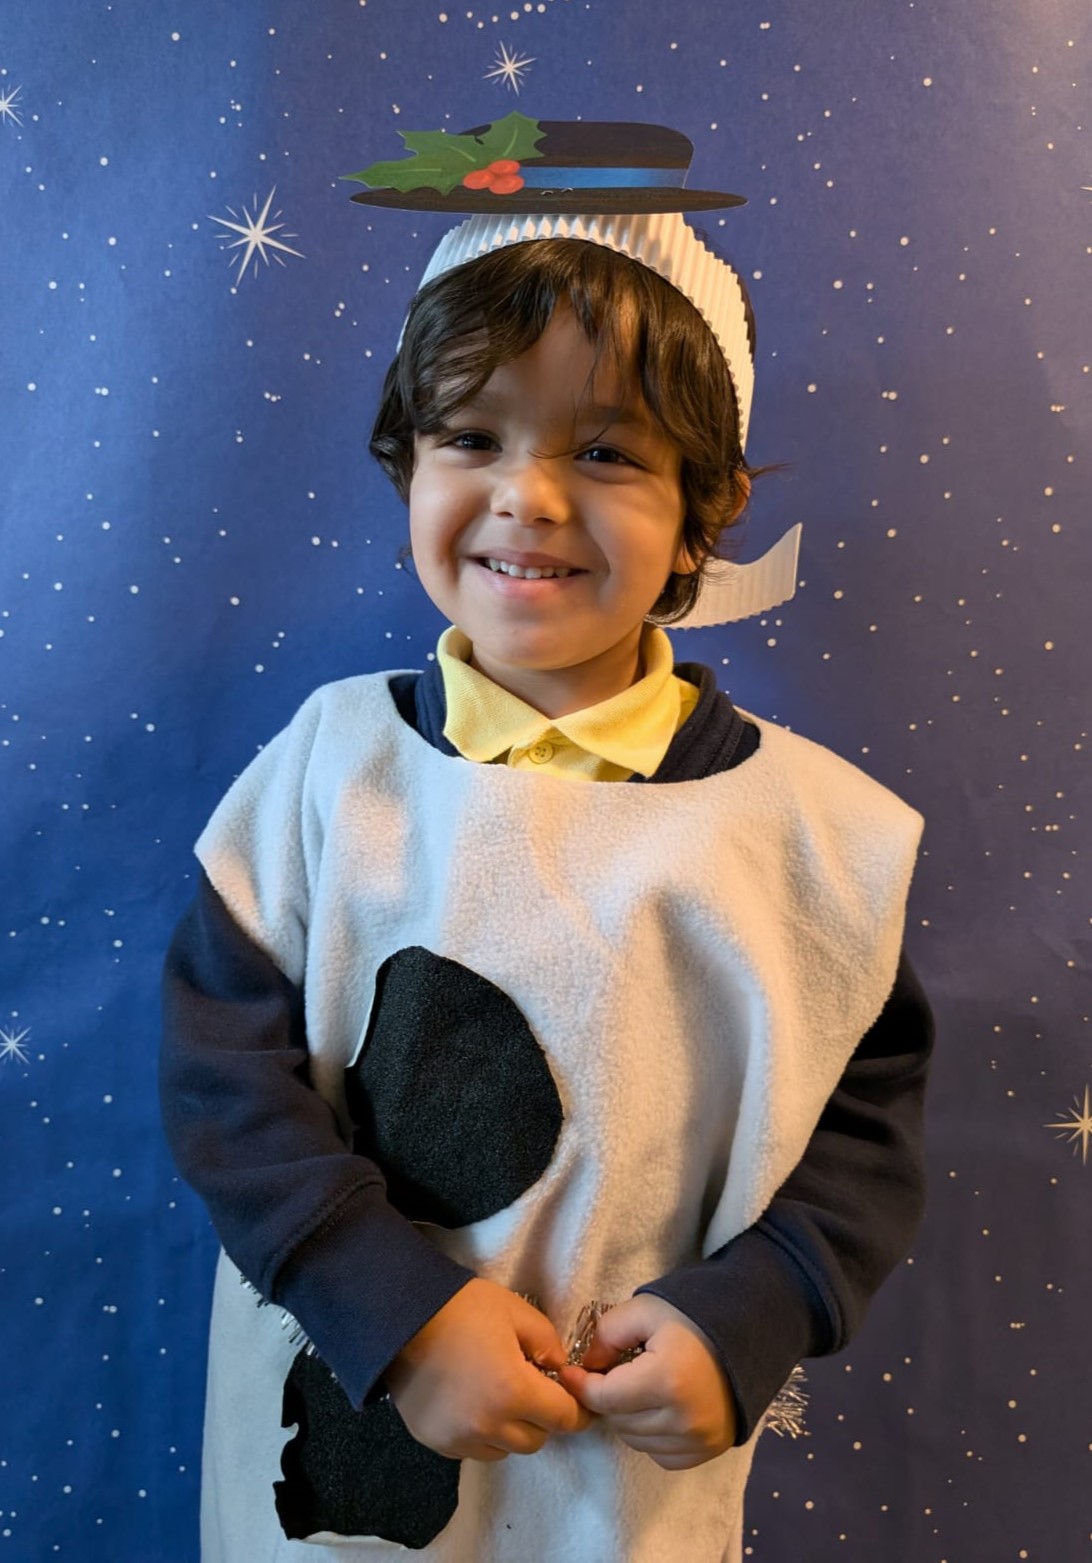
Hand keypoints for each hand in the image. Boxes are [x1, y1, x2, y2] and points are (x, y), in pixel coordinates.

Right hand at [385, 1278, 592, 1461]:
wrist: (399, 1318)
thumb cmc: (461, 1309)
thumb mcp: (516, 1311)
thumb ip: (548, 1342)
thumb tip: (558, 1369)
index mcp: (514, 1391)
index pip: (563, 1418)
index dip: (576, 1410)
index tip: (576, 1401)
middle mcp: (489, 1425)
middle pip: (536, 1440)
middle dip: (542, 1417)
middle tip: (533, 1389)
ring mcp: (459, 1439)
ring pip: (505, 1450)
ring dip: (512, 1429)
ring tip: (500, 1395)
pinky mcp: (436, 1443)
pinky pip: (475, 1450)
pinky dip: (483, 1434)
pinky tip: (473, 1403)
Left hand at [560, 1294, 736, 1469]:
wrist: (747, 1335)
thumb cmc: (693, 1318)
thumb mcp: (645, 1309)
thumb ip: (607, 1334)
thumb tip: (586, 1366)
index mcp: (666, 1381)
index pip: (604, 1397)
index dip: (582, 1384)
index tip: (571, 1372)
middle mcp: (682, 1419)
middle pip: (617, 1420)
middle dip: (608, 1397)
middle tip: (614, 1373)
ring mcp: (698, 1440)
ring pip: (635, 1441)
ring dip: (627, 1417)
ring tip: (638, 1389)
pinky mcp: (709, 1451)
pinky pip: (659, 1455)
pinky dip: (650, 1436)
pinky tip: (658, 1408)